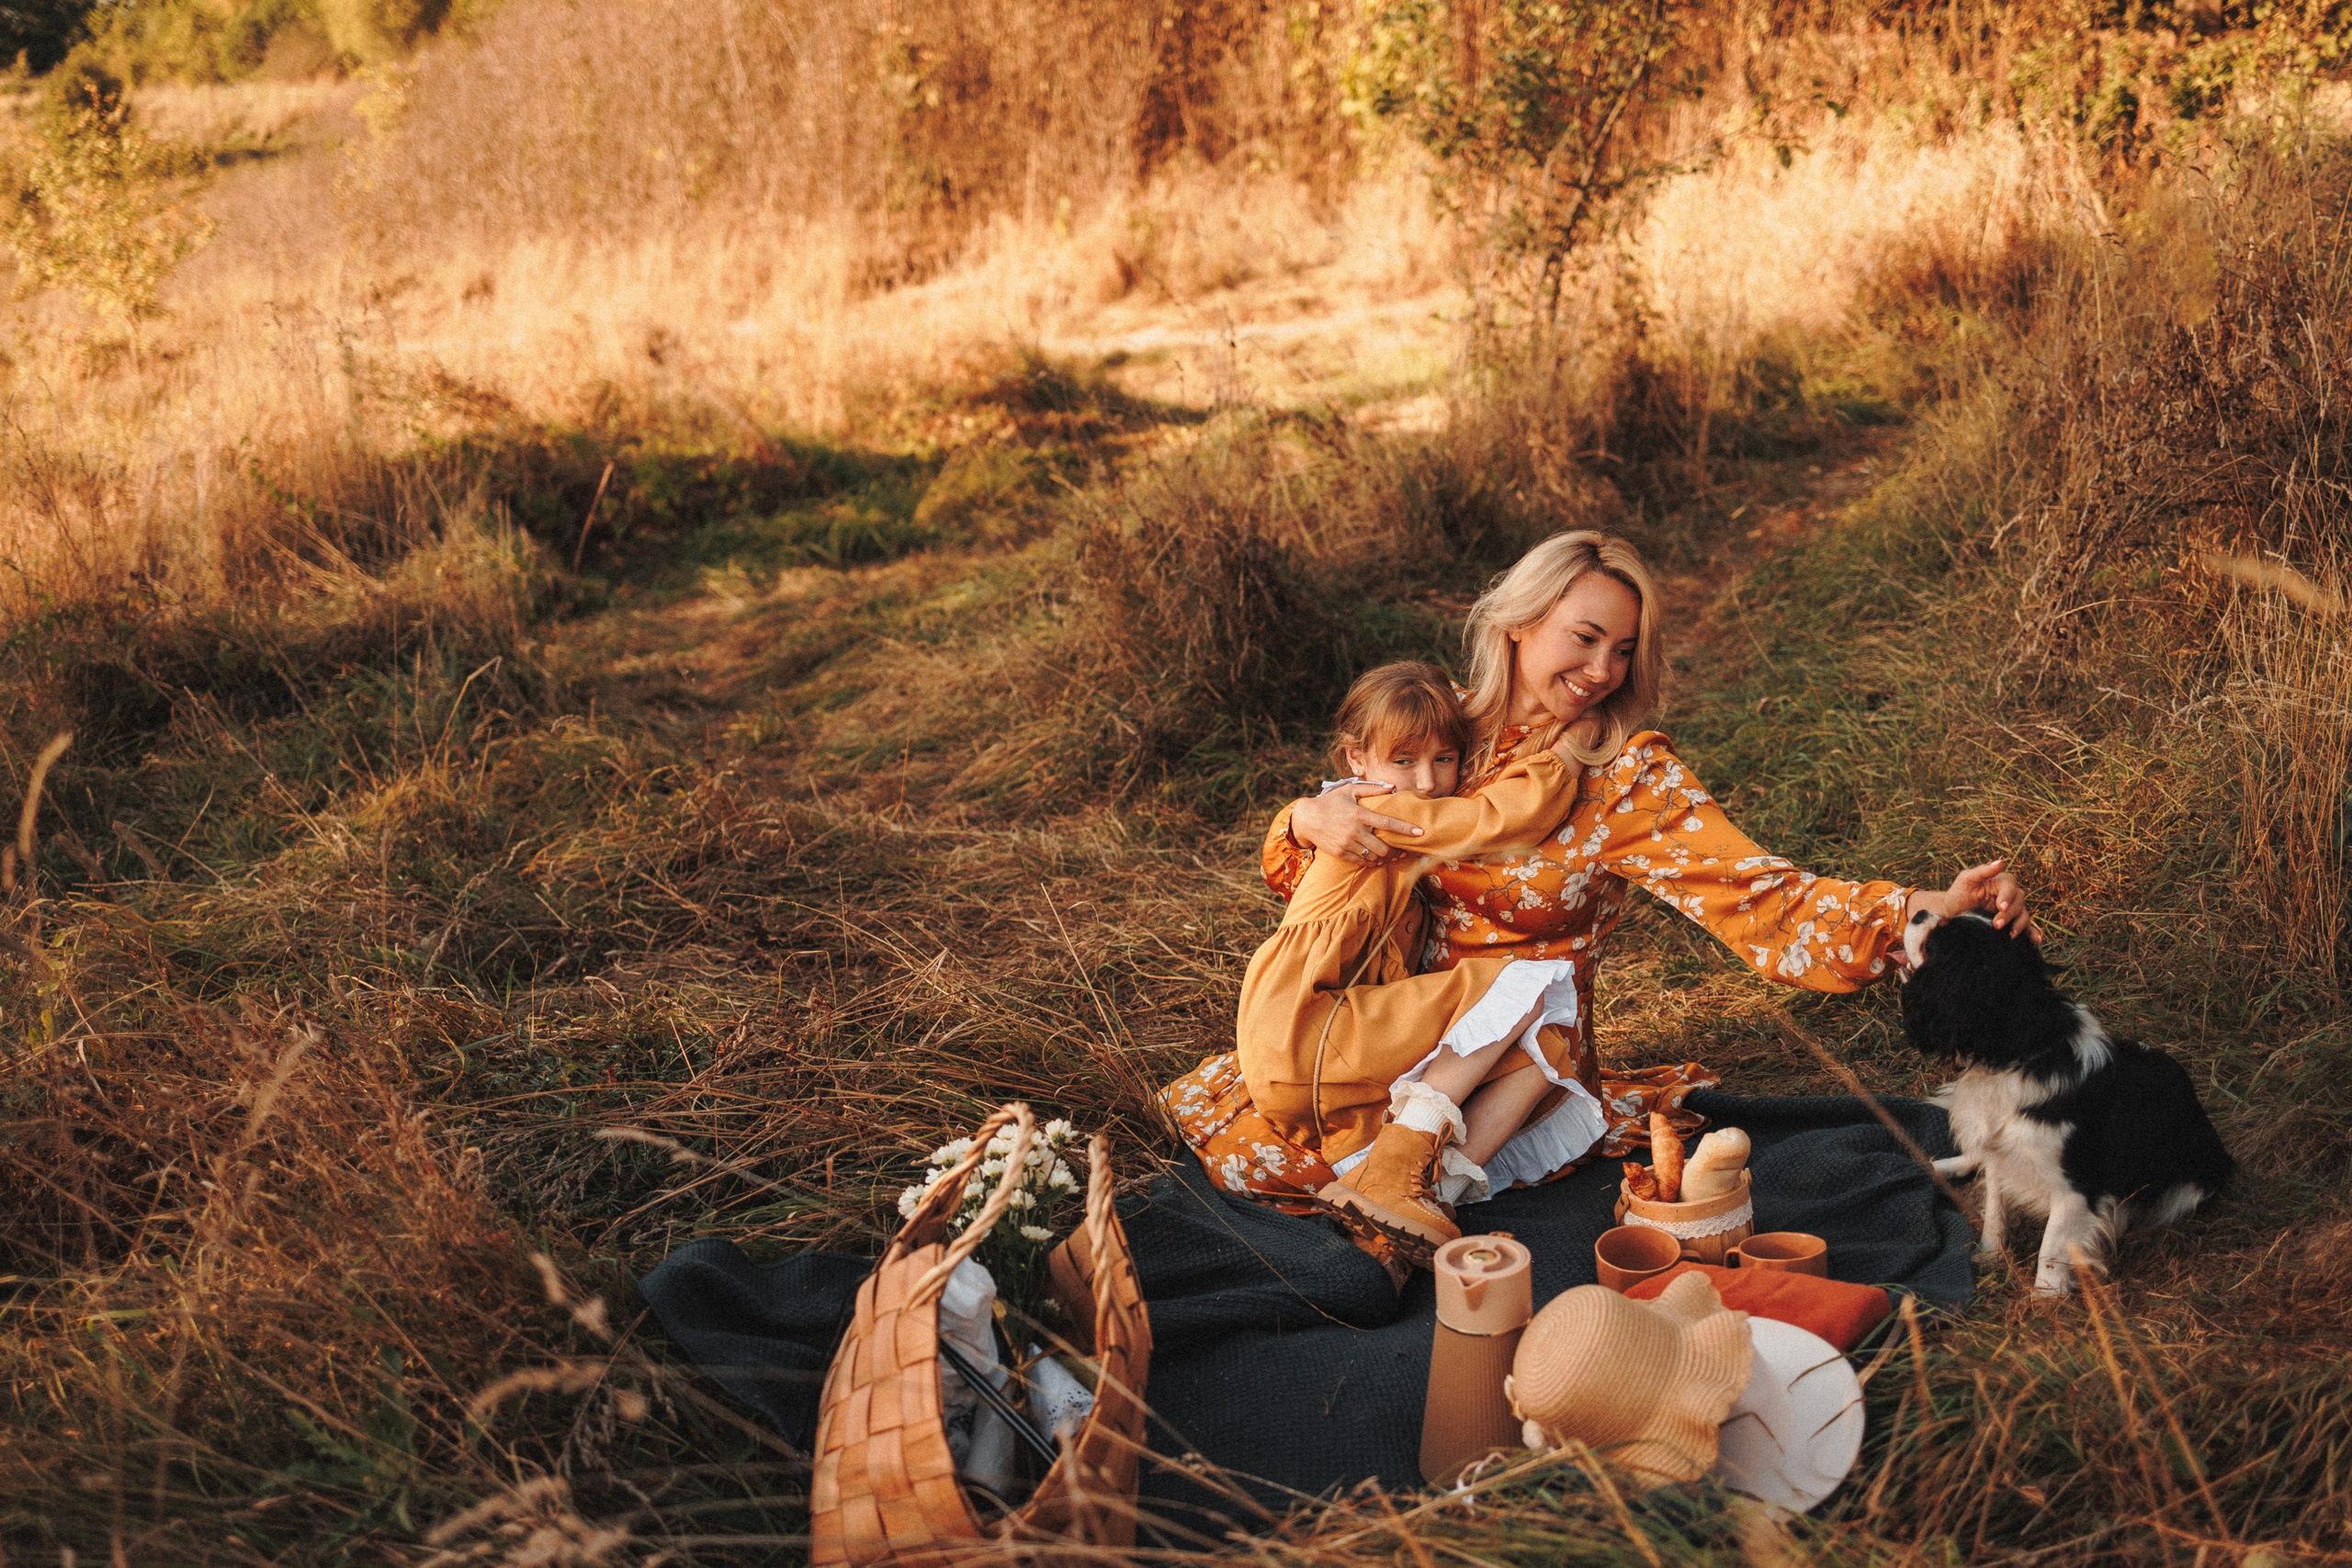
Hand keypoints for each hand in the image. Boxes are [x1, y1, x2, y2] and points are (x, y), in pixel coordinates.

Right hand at [1290, 782, 1422, 864]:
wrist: (1306, 818)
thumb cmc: (1331, 802)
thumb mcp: (1349, 790)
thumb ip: (1372, 788)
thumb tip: (1392, 786)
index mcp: (1359, 813)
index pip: (1387, 822)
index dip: (1405, 829)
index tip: (1420, 832)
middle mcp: (1354, 830)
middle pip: (1383, 846)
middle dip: (1396, 851)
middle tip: (1403, 851)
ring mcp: (1346, 843)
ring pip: (1373, 856)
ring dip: (1385, 858)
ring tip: (1391, 856)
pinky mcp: (1339, 853)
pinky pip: (1361, 862)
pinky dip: (1371, 862)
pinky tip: (1376, 860)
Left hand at [1911, 858, 2040, 941]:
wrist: (1953, 911)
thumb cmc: (1959, 892)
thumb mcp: (1967, 879)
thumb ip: (1983, 870)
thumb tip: (2001, 862)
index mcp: (2001, 881)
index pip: (2010, 887)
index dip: (2007, 897)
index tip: (2001, 907)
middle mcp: (2010, 894)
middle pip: (2018, 902)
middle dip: (2009, 914)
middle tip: (1997, 924)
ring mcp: (2012, 908)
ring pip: (2023, 914)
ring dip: (2019, 925)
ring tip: (2010, 935)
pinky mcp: (2012, 921)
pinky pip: (2026, 926)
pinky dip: (2033, 932)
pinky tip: (2036, 939)